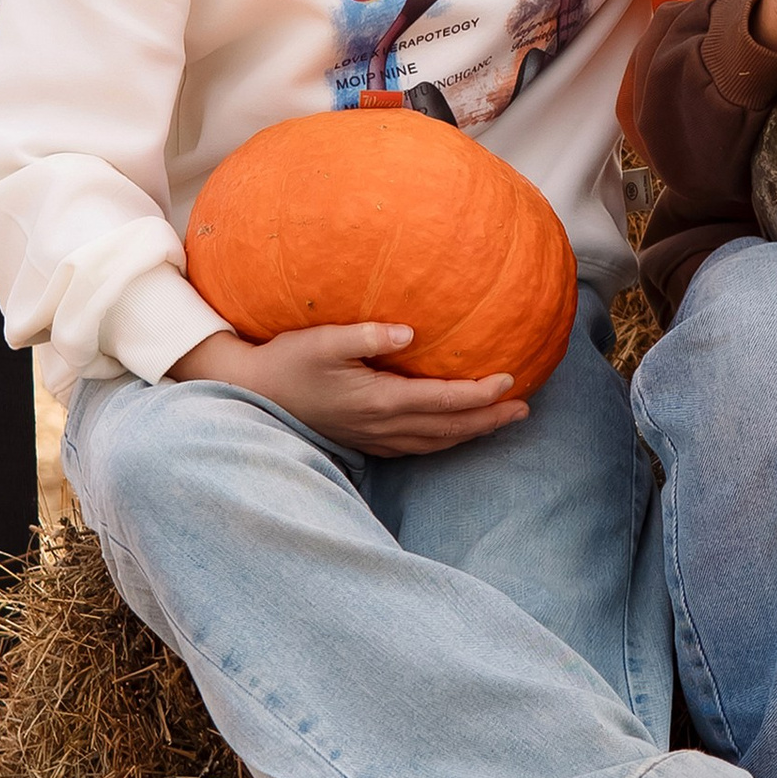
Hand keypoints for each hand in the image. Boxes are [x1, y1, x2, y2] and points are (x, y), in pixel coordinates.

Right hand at [167, 321, 527, 454]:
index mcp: (378, 401)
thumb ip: (366, 334)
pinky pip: (417, 447)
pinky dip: (444, 440)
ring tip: (501, 421)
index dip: (479, 395)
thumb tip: (409, 330)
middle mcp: (381, 426)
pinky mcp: (365, 441)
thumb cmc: (286, 361)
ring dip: (471, 434)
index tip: (510, 382)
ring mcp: (373, 439)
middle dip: (488, 421)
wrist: (252, 392)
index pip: (442, 402)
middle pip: (448, 429)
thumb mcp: (322, 340)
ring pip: (435, 443)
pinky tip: (454, 432)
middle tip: (524, 410)